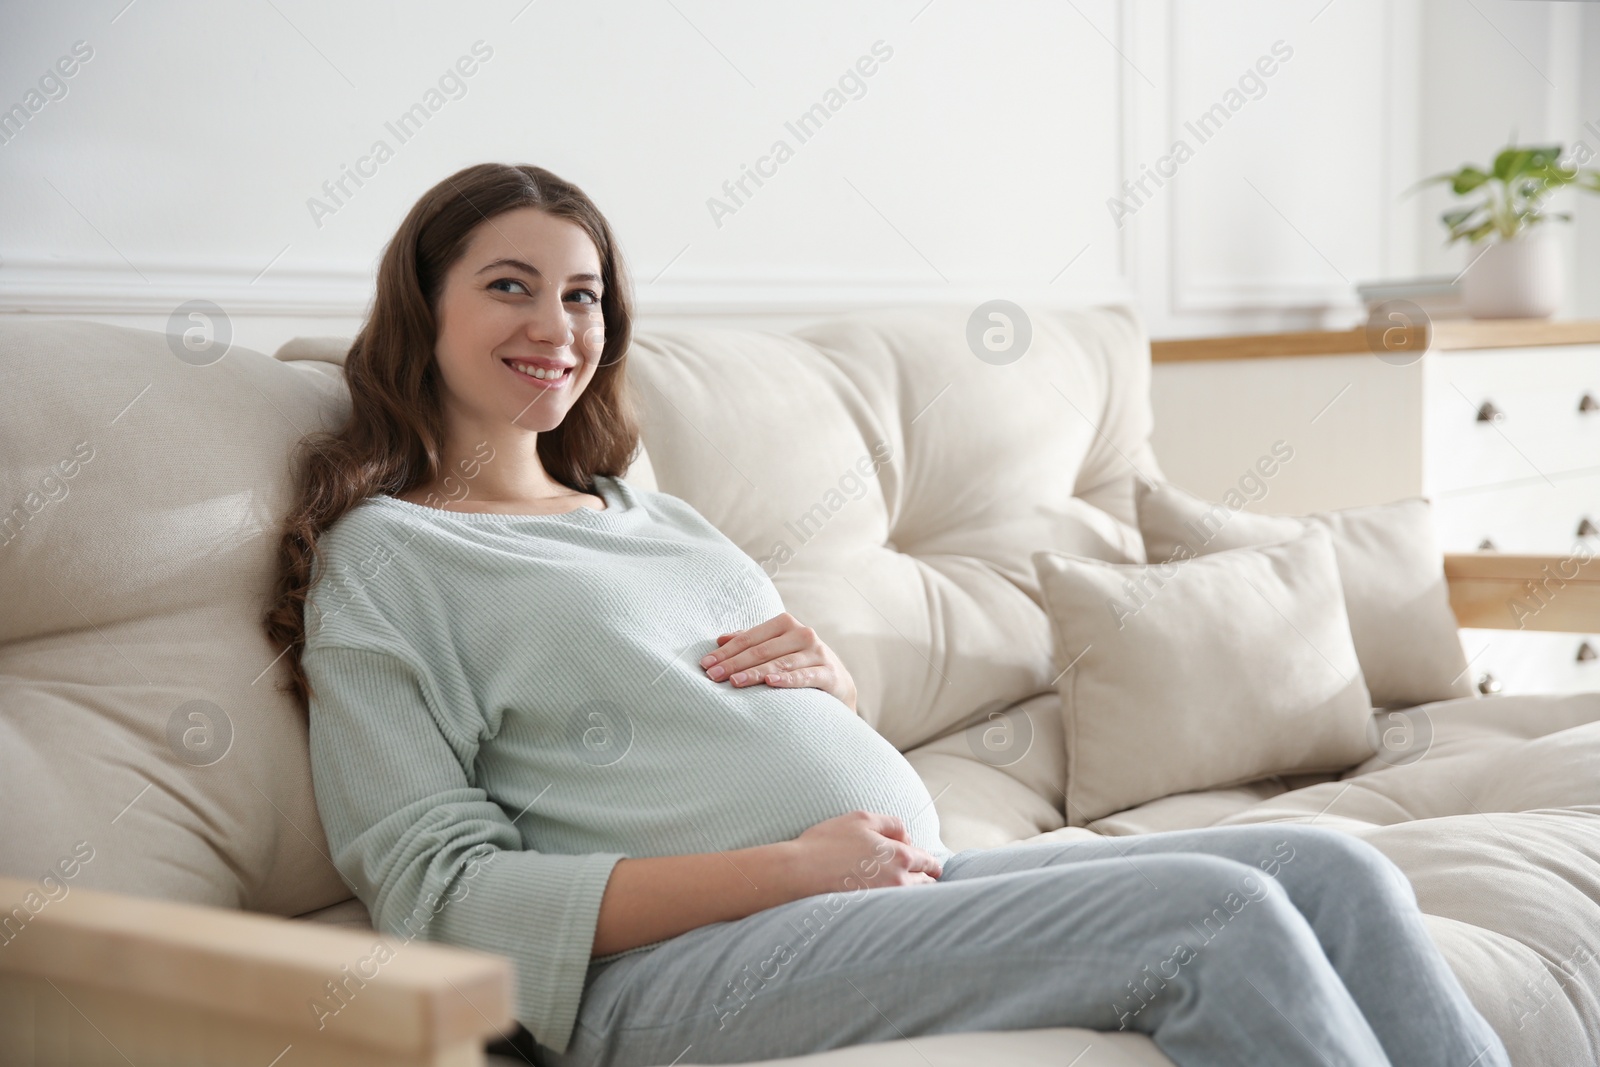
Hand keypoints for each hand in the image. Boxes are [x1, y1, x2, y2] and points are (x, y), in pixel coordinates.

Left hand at [700, 612, 857, 711]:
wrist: (838, 683)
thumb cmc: (799, 663)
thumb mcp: (777, 648)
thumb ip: (751, 642)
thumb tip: (719, 639)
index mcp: (785, 624)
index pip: (749, 638)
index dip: (726, 651)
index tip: (706, 664)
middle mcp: (802, 634)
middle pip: (761, 650)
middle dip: (734, 664)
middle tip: (712, 676)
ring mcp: (817, 652)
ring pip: (779, 663)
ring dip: (754, 673)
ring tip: (734, 682)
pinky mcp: (829, 672)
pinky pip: (804, 676)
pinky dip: (787, 679)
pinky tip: (770, 683)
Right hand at [782, 810, 943, 898]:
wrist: (799, 873)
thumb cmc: (827, 842)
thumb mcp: (861, 818)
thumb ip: (890, 824)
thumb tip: (907, 838)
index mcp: (899, 856)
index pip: (928, 862)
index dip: (930, 863)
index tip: (929, 866)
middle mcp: (898, 881)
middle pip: (926, 884)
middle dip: (926, 880)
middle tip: (922, 879)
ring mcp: (885, 901)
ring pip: (911, 900)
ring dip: (913, 895)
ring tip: (905, 892)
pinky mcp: (871, 915)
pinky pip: (894, 912)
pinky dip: (896, 908)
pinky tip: (886, 903)